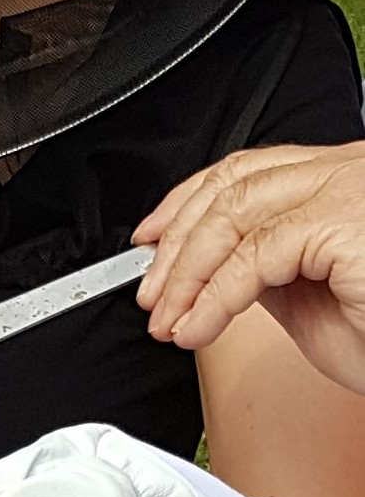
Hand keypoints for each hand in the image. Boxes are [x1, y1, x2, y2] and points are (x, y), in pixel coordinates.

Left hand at [133, 141, 364, 394]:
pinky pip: (253, 258)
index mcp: (343, 176)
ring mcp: (347, 189)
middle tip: (152, 293)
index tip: (151, 238)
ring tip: (169, 318)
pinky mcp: (342, 224)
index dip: (185, 202)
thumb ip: (266, 265)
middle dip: (177, 244)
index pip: (244, 171)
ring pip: (233, 215)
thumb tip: (208, 261)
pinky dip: (213, 297)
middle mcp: (347, 170)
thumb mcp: (316, 297)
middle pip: (231, 187)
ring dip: (186, 273)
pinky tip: (197, 326)